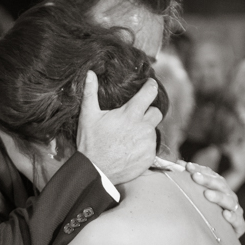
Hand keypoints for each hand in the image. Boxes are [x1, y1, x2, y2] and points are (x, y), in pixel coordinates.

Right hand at [76, 71, 160, 185]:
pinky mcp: (150, 157)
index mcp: (131, 114)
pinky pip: (151, 147)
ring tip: (128, 137)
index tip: (149, 85)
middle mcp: (143, 127)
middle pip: (156, 112)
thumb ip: (90, 93)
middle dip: (148, 112)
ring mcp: (148, 143)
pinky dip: (143, 146)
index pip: (150, 92)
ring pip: (153, 130)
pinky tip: (130, 149)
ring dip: (144, 131)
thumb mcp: (88, 116)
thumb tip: (90, 73)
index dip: (151, 86)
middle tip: (134, 118)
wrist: (96, 171)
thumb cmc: (91, 143)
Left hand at [185, 162, 244, 237]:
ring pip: (229, 201)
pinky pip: (237, 221)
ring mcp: (235, 210)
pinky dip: (232, 217)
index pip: (211, 175)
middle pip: (220, 185)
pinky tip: (225, 214)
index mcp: (220, 188)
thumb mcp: (198, 196)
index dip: (200, 170)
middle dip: (207, 180)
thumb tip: (178, 164)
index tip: (187, 166)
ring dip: (218, 197)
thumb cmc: (206, 213)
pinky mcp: (239, 226)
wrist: (219, 236)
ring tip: (207, 194)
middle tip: (195, 177)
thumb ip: (190, 180)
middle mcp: (228, 196)